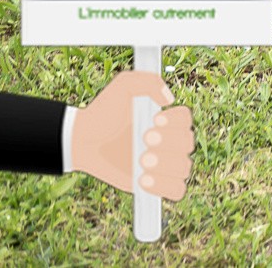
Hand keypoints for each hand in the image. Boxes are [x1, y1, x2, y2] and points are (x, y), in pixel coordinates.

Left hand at [69, 71, 196, 200]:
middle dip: (168, 143)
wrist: (83, 140)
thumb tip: (168, 99)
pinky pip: (176, 190)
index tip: (154, 120)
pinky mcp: (153, 184)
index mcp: (166, 120)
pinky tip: (144, 179)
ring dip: (166, 165)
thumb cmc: (103, 112)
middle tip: (143, 139)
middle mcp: (168, 142)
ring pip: (184, 168)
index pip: (186, 120)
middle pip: (188, 144)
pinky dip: (166, 187)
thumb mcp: (123, 86)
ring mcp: (162, 165)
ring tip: (141, 162)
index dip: (176, 121)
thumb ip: (148, 81)